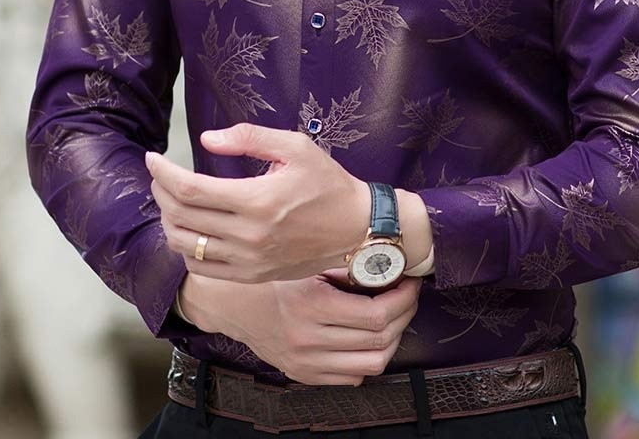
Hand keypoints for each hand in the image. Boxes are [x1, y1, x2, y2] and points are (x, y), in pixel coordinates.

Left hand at [146, 123, 370, 282]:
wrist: (356, 228)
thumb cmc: (328, 184)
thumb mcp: (296, 147)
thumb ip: (250, 137)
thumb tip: (209, 139)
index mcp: (257, 200)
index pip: (190, 189)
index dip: (163, 173)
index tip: (153, 159)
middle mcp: (249, 235)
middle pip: (181, 216)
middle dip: (162, 191)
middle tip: (161, 175)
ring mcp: (249, 261)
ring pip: (186, 245)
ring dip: (169, 220)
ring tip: (172, 201)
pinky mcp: (253, 276)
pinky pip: (203, 268)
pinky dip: (187, 249)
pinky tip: (190, 230)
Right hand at [181, 269, 421, 385]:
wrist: (227, 301)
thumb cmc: (267, 273)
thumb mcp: (303, 260)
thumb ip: (342, 264)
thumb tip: (385, 262)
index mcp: (311, 305)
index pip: (377, 314)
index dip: (404, 299)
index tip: (411, 283)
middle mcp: (309, 338)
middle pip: (381, 341)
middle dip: (405, 316)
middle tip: (409, 295)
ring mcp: (306, 362)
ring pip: (372, 364)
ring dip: (393, 340)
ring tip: (395, 316)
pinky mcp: (303, 373)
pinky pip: (351, 377)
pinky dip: (369, 358)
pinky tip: (369, 337)